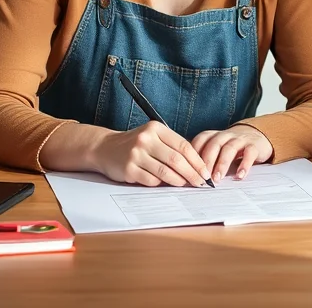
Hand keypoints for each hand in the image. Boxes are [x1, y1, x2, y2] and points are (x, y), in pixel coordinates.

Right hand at [90, 121, 211, 186]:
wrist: (105, 148)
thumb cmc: (136, 144)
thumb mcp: (154, 137)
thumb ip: (171, 146)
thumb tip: (196, 165)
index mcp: (156, 128)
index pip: (183, 145)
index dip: (197, 160)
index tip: (205, 171)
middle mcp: (146, 139)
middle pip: (176, 159)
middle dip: (192, 173)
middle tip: (200, 182)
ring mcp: (136, 154)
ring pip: (165, 172)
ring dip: (179, 180)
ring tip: (186, 184)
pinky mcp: (128, 169)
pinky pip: (151, 180)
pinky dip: (160, 183)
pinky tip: (164, 183)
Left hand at [192, 125, 272, 182]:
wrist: (257, 137)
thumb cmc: (231, 148)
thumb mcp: (216, 150)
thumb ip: (203, 158)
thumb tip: (185, 176)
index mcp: (213, 136)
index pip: (200, 141)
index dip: (194, 155)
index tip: (189, 171)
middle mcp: (225, 135)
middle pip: (214, 144)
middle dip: (207, 162)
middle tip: (203, 178)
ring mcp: (240, 139)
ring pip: (229, 148)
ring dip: (222, 164)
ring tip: (217, 179)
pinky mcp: (254, 145)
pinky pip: (249, 153)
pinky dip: (244, 164)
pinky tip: (240, 176)